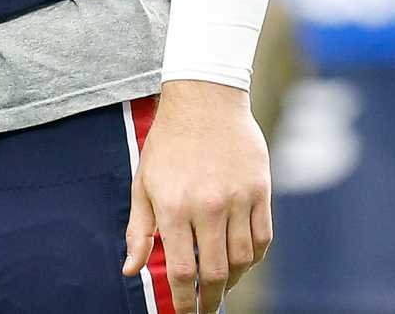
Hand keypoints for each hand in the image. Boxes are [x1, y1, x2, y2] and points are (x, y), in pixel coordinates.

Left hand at [123, 81, 272, 312]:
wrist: (204, 101)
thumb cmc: (167, 144)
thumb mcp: (143, 182)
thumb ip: (138, 230)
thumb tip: (130, 269)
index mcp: (173, 205)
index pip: (182, 269)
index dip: (183, 300)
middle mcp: (207, 206)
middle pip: (215, 271)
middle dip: (208, 298)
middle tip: (204, 310)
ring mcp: (238, 199)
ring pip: (243, 259)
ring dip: (232, 281)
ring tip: (220, 288)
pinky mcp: (261, 192)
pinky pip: (264, 239)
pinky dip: (254, 258)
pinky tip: (242, 264)